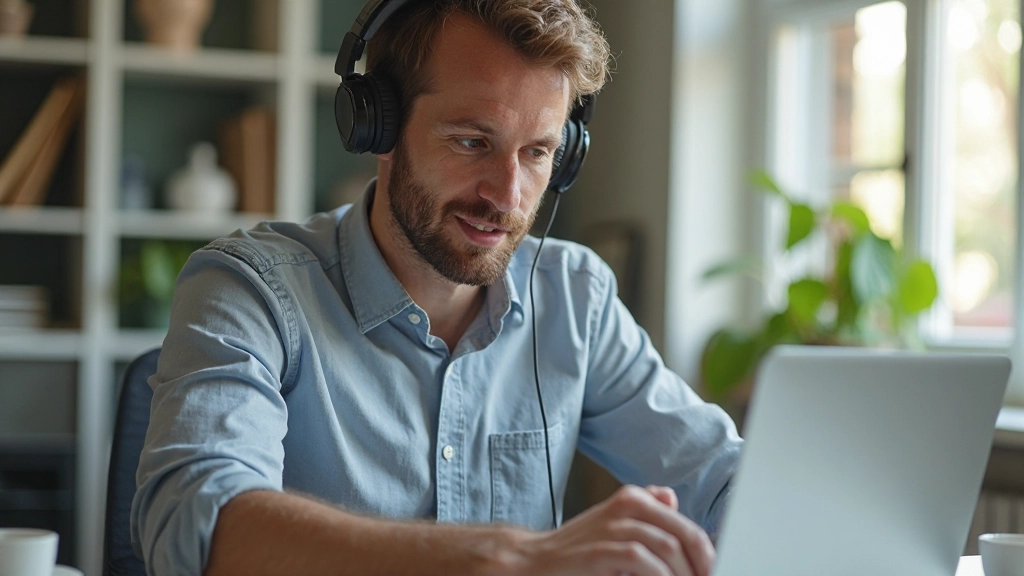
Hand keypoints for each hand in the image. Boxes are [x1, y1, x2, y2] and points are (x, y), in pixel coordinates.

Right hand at [507, 484, 714, 575]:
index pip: (686, 525)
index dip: (706, 553)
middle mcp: (627, 505)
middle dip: (702, 565)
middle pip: (684, 534)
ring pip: (669, 548)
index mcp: (634, 498)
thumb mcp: (617, 524)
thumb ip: (646, 511)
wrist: (535, 561)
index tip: (713, 571)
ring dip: (684, 574)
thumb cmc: (580, 549)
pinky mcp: (603, 549)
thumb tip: (673, 499)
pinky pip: (644, 561)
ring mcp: (614, 526)